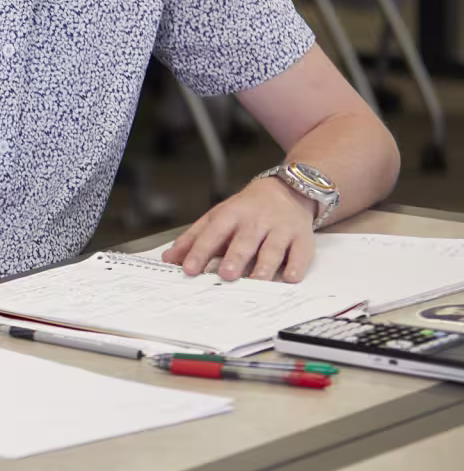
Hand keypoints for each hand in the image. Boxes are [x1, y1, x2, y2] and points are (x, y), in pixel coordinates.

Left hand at [163, 176, 316, 281]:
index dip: (200, 251)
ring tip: (256, 281)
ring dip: (265, 266)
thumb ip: (193, 239)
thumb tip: (168, 259)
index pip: (212, 234)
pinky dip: (297, 265)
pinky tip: (290, 278)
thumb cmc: (245, 210)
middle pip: (244, 241)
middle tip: (226, 275)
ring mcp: (281, 229)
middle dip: (235, 258)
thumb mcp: (216, 218)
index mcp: (231, 215)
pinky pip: (301, 252)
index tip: (189, 269)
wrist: (286, 190)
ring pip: (273, 249)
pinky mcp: (302, 237)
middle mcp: (256, 221)